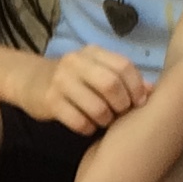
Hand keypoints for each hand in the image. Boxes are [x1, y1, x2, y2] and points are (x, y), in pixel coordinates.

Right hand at [22, 46, 149, 136]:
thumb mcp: (96, 71)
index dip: (136, 87)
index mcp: (92, 52)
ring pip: (96, 107)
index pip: (124, 66)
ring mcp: (61, 81)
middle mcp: (75, 62)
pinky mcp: (49, 101)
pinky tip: (87, 126)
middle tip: (120, 114)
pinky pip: (78, 121)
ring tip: (104, 121)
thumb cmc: (73, 80)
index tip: (139, 102)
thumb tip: (151, 90)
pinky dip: (88, 128)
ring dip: (106, 120)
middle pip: (111, 85)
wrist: (31, 82)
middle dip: (122, 105)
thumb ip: (122, 78)